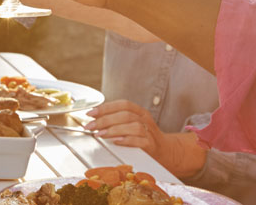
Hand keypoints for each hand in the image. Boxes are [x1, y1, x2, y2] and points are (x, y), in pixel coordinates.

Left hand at [84, 100, 207, 178]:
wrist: (165, 151)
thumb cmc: (144, 137)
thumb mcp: (131, 124)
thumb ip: (116, 120)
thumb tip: (94, 119)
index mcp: (139, 111)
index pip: (122, 104)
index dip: (106, 107)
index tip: (91, 113)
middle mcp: (145, 119)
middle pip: (125, 115)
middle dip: (105, 120)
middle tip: (91, 126)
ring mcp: (150, 132)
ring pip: (133, 126)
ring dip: (114, 129)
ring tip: (100, 134)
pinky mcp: (151, 145)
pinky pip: (140, 141)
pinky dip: (127, 140)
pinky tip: (116, 142)